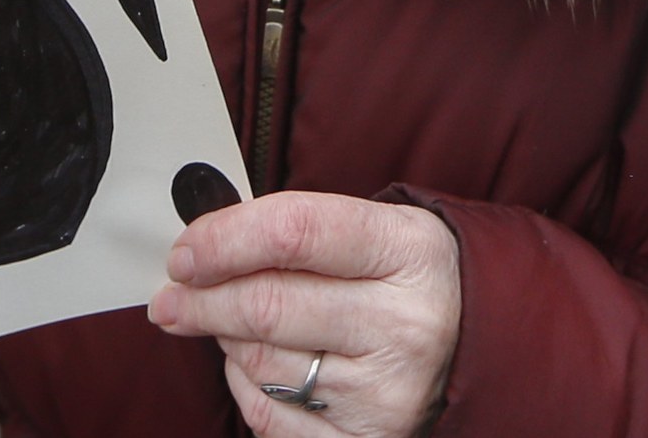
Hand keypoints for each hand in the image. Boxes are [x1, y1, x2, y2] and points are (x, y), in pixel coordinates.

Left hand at [150, 192, 459, 436]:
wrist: (477, 345)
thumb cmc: (403, 278)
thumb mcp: (374, 229)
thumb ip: (293, 230)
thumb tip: (198, 250)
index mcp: (406, 252)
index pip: (293, 232)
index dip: (223, 239)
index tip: (183, 253)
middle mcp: (404, 325)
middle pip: (267, 305)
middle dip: (200, 299)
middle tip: (171, 296)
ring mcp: (388, 392)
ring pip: (260, 362)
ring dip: (227, 340)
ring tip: (236, 323)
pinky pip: (270, 417)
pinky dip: (246, 387)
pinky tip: (258, 366)